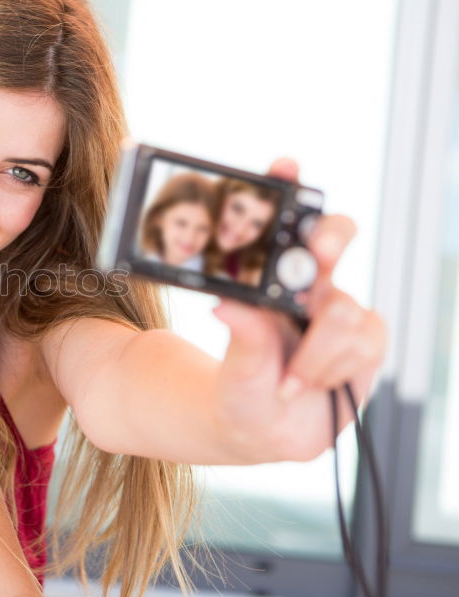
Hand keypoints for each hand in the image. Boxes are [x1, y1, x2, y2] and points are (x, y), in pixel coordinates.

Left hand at [212, 158, 386, 461]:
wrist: (259, 430)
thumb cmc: (237, 388)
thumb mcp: (231, 370)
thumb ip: (242, 341)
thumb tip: (230, 306)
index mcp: (267, 279)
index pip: (281, 222)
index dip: (287, 189)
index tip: (283, 166)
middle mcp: (307, 287)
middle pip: (335, 237)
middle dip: (330, 237)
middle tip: (319, 254)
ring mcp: (337, 314)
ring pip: (348, 308)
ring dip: (318, 346)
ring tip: (290, 377)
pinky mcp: (363, 345)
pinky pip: (365, 342)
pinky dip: (334, 366)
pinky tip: (309, 384)